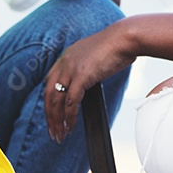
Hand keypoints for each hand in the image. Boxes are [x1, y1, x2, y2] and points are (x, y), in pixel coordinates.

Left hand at [44, 25, 134, 142]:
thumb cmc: (115, 46)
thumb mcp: (92, 56)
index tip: (52, 116)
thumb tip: (86, 81)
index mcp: (65, 58)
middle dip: (49, 117)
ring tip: (60, 135)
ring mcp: (71, 69)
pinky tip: (71, 126)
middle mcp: (64, 63)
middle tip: (53, 132)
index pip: (48, 84)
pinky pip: (71, 102)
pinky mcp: (81, 76)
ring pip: (56, 101)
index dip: (48, 102)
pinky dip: (70, 117)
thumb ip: (84, 68)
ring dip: (57, 121)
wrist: (125, 38)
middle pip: (48, 95)